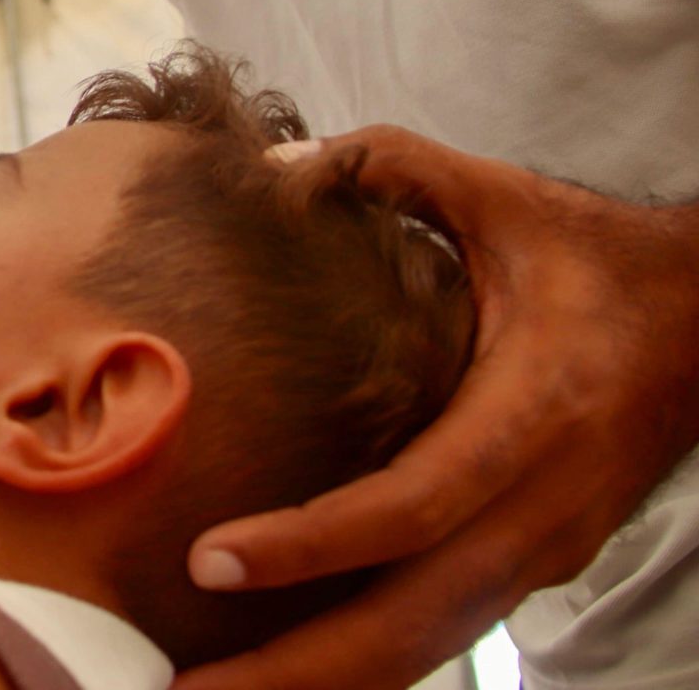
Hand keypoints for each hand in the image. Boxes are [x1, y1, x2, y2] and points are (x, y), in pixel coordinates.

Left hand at [174, 124, 698, 689]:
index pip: (412, 505)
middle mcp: (538, 508)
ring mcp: (539, 553)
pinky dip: (359, 667)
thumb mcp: (502, 197)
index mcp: (529, 417)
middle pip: (409, 622)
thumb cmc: (591, 261)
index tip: (211, 558)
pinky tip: (278, 677)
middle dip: (294, 668)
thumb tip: (276, 165)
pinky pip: (437, 635)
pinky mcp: (529, 570)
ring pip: (424, 648)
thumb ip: (393, 167)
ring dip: (316, 685)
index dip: (311, 543)